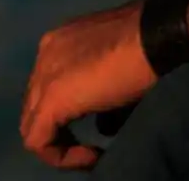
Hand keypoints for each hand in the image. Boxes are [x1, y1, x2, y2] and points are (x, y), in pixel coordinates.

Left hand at [20, 0, 157, 169]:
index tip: (97, 121)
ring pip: (31, 123)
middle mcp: (45, 54)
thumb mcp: (118, 64)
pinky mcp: (51, 101)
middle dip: (59, 127)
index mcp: (60, 40)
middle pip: (35, 104)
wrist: (157, 34)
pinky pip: (38, 141)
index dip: (68, 109)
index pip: (48, 83)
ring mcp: (45, 76)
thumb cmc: (147, 43)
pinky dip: (59, 155)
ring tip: (88, 151)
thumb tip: (102, 125)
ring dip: (58, 141)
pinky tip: (89, 155)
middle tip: (88, 141)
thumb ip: (101, 88)